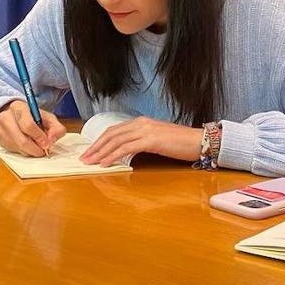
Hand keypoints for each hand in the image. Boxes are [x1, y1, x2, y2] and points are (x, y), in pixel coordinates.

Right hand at [0, 99, 66, 156]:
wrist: (15, 116)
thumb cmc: (34, 117)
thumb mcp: (48, 118)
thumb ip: (56, 128)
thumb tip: (51, 140)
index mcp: (18, 107)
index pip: (27, 125)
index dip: (39, 137)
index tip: (46, 143)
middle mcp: (5, 117)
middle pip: (21, 140)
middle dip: (35, 148)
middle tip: (44, 150)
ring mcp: (1, 130)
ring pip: (18, 148)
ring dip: (31, 151)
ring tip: (38, 147)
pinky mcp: (0, 141)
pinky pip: (15, 151)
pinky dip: (25, 152)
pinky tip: (29, 145)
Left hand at [79, 116, 202, 166]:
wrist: (199, 141)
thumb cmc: (181, 143)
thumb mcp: (158, 140)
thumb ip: (142, 142)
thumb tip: (127, 152)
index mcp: (141, 122)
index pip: (114, 130)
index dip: (100, 140)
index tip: (90, 151)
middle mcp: (141, 123)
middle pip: (111, 134)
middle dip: (96, 146)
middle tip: (84, 158)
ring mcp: (146, 130)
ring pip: (116, 141)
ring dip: (101, 152)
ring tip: (91, 162)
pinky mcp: (151, 140)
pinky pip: (126, 148)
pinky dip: (113, 155)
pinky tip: (106, 163)